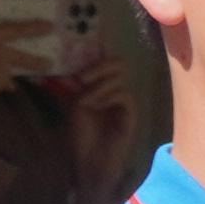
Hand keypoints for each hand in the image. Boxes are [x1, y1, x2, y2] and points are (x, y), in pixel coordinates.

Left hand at [55, 44, 135, 178]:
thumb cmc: (80, 137)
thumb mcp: (73, 107)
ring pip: (120, 78)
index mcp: (101, 86)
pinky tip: (94, 105)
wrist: (89, 163)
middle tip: (81, 78)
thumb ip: (78, 86)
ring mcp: (124, 101)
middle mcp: (114, 90)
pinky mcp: (130, 114)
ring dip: (98, 85)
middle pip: (118, 63)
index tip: (93, 39)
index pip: (105, 61)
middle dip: (99, 65)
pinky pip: (124, 94)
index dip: (102, 47)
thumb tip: (78, 65)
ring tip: (84, 100)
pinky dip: (108, 96)